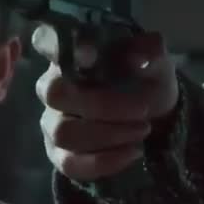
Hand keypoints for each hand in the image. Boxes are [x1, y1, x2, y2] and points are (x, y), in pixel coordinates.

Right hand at [33, 24, 179, 181]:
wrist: (155, 116)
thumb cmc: (146, 78)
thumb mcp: (156, 61)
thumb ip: (149, 50)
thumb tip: (139, 56)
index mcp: (71, 52)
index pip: (46, 40)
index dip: (58, 47)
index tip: (90, 54)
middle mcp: (53, 85)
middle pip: (55, 94)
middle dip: (103, 105)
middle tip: (143, 110)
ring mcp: (52, 121)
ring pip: (63, 132)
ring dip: (109, 135)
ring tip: (143, 130)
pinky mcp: (59, 153)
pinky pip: (69, 163)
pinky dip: (104, 161)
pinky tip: (132, 153)